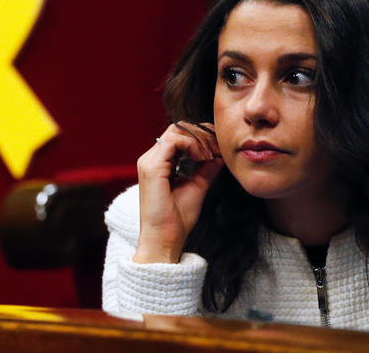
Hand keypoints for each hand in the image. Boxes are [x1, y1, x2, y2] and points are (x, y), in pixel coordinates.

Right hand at [134, 122, 223, 263]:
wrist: (165, 239)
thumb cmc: (177, 219)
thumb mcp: (197, 186)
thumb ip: (206, 168)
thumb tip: (219, 155)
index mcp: (158, 163)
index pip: (179, 135)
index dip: (201, 136)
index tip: (218, 148)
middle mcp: (150, 158)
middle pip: (177, 129)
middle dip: (202, 134)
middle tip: (218, 147)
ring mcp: (148, 162)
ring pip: (176, 131)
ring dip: (199, 139)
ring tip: (212, 154)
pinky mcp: (152, 167)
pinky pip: (174, 142)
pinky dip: (193, 145)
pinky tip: (204, 157)